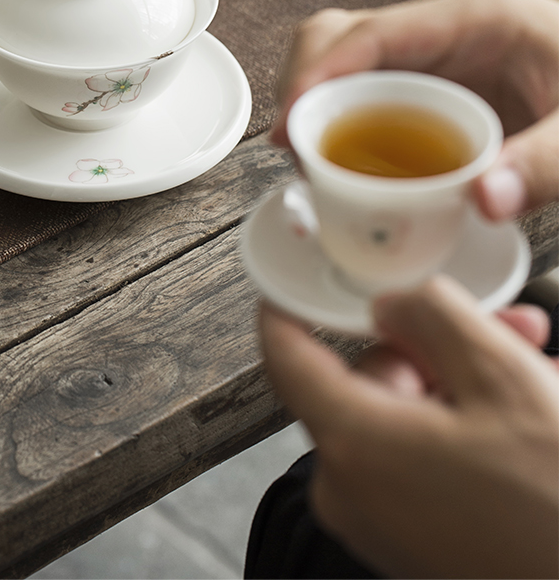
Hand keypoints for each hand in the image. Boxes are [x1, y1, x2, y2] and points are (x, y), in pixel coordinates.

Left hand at [259, 277, 558, 578]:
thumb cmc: (553, 511)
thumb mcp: (502, 379)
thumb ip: (434, 317)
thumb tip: (394, 302)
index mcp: (354, 446)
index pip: (285, 355)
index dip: (294, 305)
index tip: (303, 279)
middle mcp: (353, 491)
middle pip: (369, 379)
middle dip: (438, 346)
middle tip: (501, 331)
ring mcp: (381, 521)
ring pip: (407, 414)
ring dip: (467, 383)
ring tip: (536, 374)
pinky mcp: (414, 538)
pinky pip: (424, 455)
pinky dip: (468, 427)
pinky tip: (525, 418)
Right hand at [270, 0, 558, 219]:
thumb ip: (542, 165)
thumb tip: (481, 199)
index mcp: (479, 17)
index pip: (374, 31)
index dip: (320, 73)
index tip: (292, 121)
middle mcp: (446, 25)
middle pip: (341, 36)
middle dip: (304, 88)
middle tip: (295, 151)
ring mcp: (436, 50)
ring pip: (345, 60)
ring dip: (317, 107)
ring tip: (310, 163)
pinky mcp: (434, 79)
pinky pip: (368, 90)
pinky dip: (343, 122)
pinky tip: (343, 164)